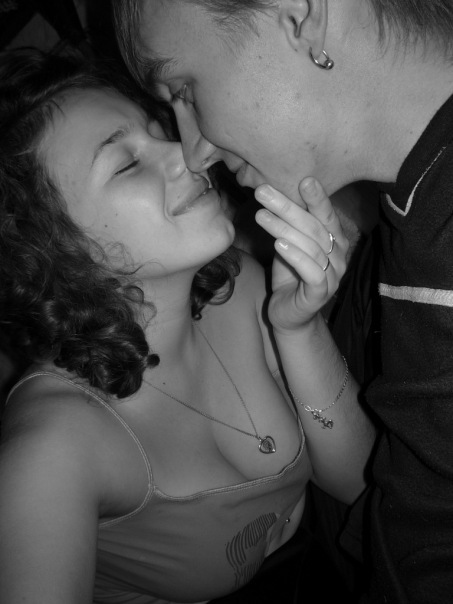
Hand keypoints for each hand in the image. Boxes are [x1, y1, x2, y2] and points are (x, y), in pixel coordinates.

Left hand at [254, 177, 348, 332]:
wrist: (290, 314)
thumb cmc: (290, 275)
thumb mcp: (289, 244)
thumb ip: (290, 224)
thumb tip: (272, 192)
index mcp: (334, 239)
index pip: (326, 214)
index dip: (317, 197)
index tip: (302, 179)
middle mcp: (339, 255)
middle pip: (314, 226)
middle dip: (287, 207)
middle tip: (263, 193)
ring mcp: (333, 275)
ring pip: (311, 247)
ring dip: (284, 228)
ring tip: (261, 215)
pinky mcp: (321, 294)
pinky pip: (312, 272)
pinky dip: (296, 257)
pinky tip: (279, 245)